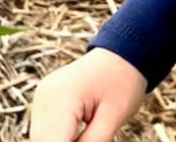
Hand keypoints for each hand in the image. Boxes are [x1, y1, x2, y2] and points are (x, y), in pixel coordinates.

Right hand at [30, 47, 146, 141]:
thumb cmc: (124, 81)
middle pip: (44, 141)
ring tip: (89, 130)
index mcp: (62, 98)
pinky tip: (78, 133)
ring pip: (41, 138)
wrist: (124, 53)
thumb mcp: (114, 116)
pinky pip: (45, 128)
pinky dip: (59, 136)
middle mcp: (44, 97)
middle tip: (93, 137)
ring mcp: (41, 97)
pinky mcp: (43, 100)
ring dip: (62, 140)